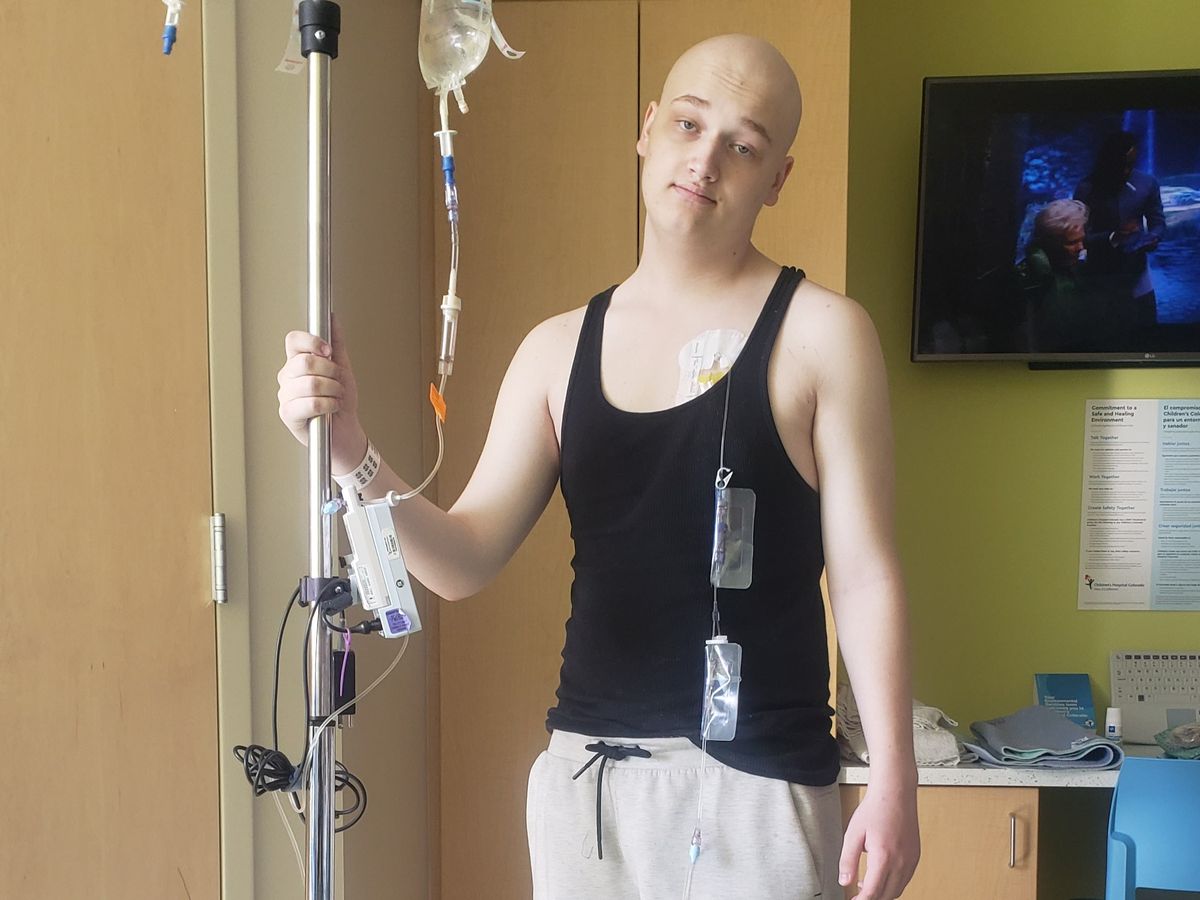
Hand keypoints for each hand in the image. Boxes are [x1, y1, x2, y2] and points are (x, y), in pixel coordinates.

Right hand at [277, 314, 367, 473]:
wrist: (346, 431)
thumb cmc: (341, 402)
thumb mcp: (343, 368)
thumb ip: (337, 343)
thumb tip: (332, 318)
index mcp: (296, 362)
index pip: (293, 340)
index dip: (312, 342)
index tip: (328, 351)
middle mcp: (287, 377)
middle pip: (305, 362)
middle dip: (331, 372)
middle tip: (338, 382)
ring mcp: (285, 395)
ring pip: (310, 383)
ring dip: (333, 391)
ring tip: (335, 397)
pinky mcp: (287, 414)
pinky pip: (310, 403)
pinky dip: (328, 405)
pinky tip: (331, 408)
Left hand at [839, 783, 919, 898]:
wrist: (895, 793)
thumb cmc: (876, 808)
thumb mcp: (853, 833)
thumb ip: (847, 860)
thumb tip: (845, 880)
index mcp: (884, 857)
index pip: (872, 892)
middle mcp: (901, 862)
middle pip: (887, 895)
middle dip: (872, 898)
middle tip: (857, 895)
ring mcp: (911, 860)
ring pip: (898, 890)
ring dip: (883, 893)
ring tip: (866, 884)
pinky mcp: (915, 857)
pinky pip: (905, 880)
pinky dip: (893, 884)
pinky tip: (881, 874)